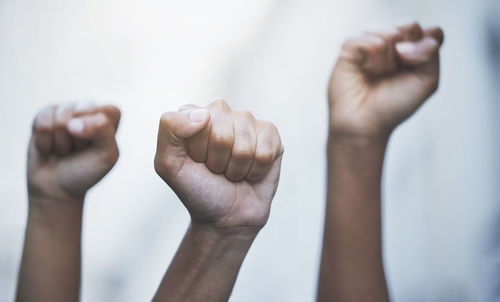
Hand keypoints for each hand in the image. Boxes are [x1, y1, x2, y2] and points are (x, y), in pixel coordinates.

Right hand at [28, 103, 120, 202]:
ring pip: (61, 118)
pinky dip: (45, 142)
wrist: (57, 187)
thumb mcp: (107, 155)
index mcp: (110, 115)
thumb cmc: (87, 170)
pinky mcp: (44, 115)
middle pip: (82, 111)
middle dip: (79, 139)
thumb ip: (102, 130)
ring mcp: (65, 110)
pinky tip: (49, 148)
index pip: (107, 112)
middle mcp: (88, 108)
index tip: (96, 147)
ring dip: (61, 142)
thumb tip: (71, 123)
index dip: (99, 134)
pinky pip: (42, 122)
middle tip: (78, 150)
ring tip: (64, 150)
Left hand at [154, 99, 283, 232]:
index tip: (197, 162)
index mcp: (192, 113)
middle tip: (215, 169)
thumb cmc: (197, 188)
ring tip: (231, 171)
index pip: (197, 123)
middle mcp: (220, 110)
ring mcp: (247, 120)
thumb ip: (170, 129)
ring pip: (245, 146)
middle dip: (218, 161)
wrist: (226, 217)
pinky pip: (266, 150)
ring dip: (237, 168)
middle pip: (222, 135)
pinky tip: (250, 171)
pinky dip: (257, 170)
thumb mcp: (168, 164)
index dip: (198, 152)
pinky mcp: (270, 134)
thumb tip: (204, 114)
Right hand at [329, 22, 443, 138]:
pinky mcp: (350, 46)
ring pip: (390, 31)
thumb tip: (401, 44)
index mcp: (413, 48)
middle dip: (408, 52)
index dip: (428, 49)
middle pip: (411, 26)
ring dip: (388, 60)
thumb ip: (430, 52)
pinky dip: (372, 58)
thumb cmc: (394, 105)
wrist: (365, 124)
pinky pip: (368, 38)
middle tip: (395, 73)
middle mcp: (392, 41)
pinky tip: (366, 70)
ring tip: (378, 74)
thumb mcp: (427, 81)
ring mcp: (370, 41)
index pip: (433, 32)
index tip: (416, 70)